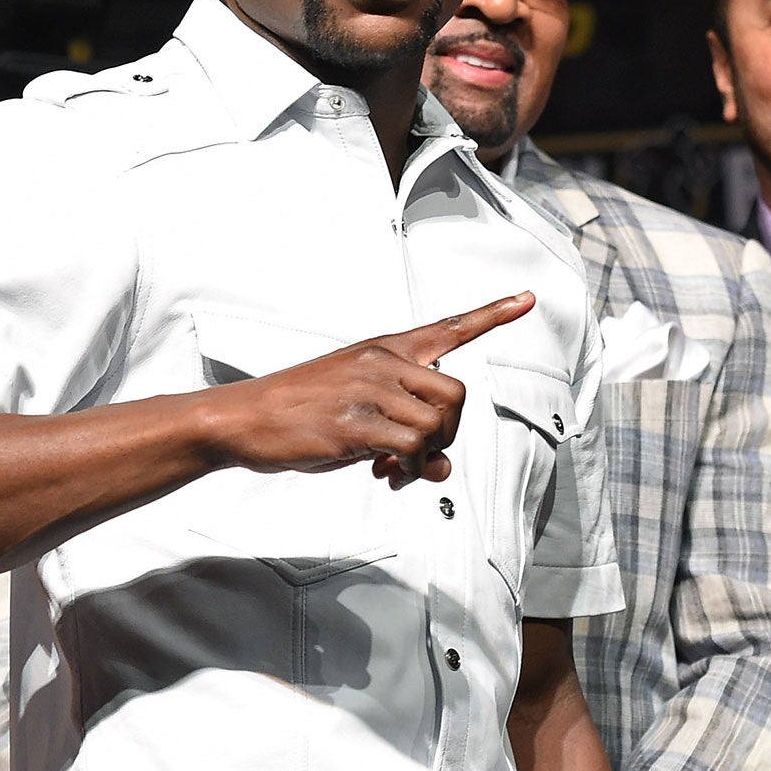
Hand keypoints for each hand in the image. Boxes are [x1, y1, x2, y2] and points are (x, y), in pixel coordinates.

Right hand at [203, 293, 533, 484]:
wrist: (243, 418)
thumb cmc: (300, 410)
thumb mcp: (357, 405)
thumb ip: (403, 427)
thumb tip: (440, 467)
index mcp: (384, 349)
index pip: (447, 328)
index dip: (493, 313)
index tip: (528, 298)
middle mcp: (381, 363)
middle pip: (456, 396)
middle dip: (448, 433)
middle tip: (420, 453)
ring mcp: (368, 391)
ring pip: (437, 426)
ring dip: (425, 457)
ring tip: (396, 469)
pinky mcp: (355, 424)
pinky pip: (410, 448)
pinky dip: (407, 469)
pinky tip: (383, 472)